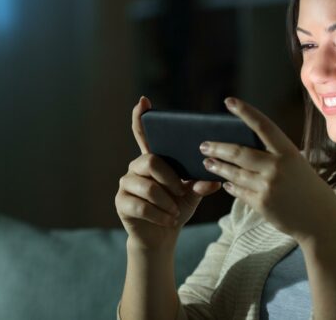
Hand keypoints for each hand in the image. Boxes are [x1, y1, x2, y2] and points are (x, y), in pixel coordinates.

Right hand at [115, 96, 221, 249]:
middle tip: (182, 192)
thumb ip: (201, 183)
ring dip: (167, 202)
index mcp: (153, 158)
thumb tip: (214, 180)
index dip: (141, 117)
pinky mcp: (121, 202)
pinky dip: (160, 215)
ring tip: (175, 211)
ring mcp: (126, 184)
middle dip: (170, 179)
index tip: (143, 101)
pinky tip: (168, 220)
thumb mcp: (193, 194)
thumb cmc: (177, 207)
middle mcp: (136, 166)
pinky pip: (141, 206)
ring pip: (148, 187)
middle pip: (151, 161)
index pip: (143, 133)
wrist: (162, 234)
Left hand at [200, 97, 335, 244]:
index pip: (262, 125)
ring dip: (218, 167)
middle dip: (218, 148)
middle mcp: (277, 167)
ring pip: (234, 173)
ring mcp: (268, 186)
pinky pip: (239, 191)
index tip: (229, 101)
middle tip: (204, 145)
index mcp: (288, 152)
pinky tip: (225, 183)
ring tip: (208, 163)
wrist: (320, 219)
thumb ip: (273, 154)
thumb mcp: (296, 163)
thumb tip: (243, 145)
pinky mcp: (262, 204)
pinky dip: (230, 186)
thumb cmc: (307, 186)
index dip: (245, 112)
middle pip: (239, 153)